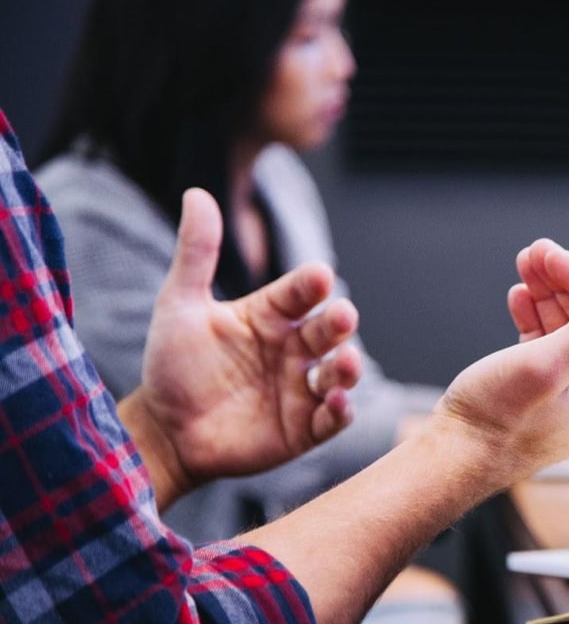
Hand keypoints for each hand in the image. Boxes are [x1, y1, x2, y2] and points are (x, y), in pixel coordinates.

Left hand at [120, 188, 362, 506]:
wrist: (164, 430)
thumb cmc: (173, 365)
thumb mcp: (179, 305)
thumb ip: (196, 253)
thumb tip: (197, 193)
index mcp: (270, 316)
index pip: (299, 292)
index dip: (310, 284)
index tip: (318, 275)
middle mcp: (293, 349)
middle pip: (327, 331)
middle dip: (339, 323)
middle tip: (342, 316)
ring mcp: (301, 389)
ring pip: (338, 373)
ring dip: (348, 368)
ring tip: (346, 363)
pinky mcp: (304, 428)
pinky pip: (332, 418)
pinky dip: (340, 411)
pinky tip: (336, 402)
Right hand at [434, 239, 568, 482]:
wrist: (454, 460)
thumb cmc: (496, 421)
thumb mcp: (546, 365)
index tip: (549, 254)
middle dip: (563, 281)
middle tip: (533, 252)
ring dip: (548, 294)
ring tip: (524, 266)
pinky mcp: (545, 394)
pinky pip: (549, 345)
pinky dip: (536, 318)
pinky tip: (519, 298)